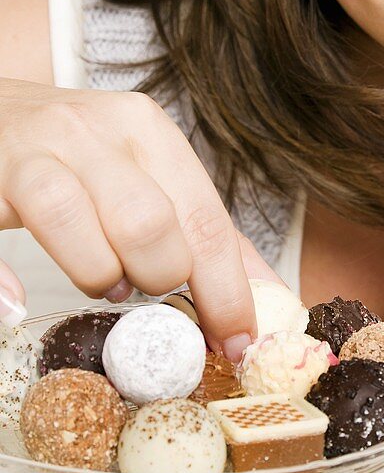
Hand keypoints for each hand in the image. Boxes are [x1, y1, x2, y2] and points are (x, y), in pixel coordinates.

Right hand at [0, 78, 284, 355]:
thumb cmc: (75, 155)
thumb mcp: (145, 170)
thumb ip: (199, 227)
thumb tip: (268, 297)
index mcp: (145, 130)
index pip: (204, 218)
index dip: (227, 290)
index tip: (237, 341)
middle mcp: (89, 132)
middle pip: (146, 221)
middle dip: (159, 277)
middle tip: (146, 290)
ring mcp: (28, 152)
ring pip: (69, 218)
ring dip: (95, 274)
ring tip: (103, 282)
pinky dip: (3, 282)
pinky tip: (16, 305)